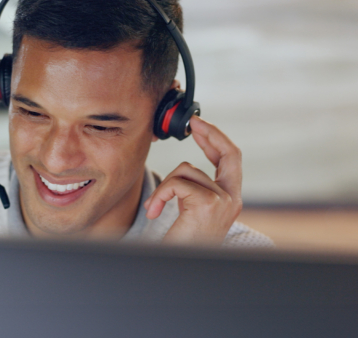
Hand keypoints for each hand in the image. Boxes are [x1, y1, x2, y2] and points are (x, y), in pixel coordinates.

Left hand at [144, 116, 242, 244]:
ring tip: (155, 206)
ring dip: (164, 186)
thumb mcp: (191, 210)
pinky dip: (160, 194)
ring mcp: (223, 202)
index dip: (217, 139)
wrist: (180, 264)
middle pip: (230, 153)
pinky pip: (176, 183)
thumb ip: (194, 189)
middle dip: (211, 133)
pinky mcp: (208, 205)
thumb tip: (184, 169)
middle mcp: (232, 199)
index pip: (231, 160)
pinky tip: (155, 211)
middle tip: (194, 123)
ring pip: (187, 170)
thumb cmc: (183, 242)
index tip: (201, 126)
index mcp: (230, 199)